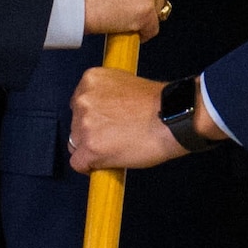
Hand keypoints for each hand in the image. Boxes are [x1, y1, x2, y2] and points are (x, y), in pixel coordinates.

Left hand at [69, 68, 185, 171]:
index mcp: (90, 79)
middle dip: (91, 132)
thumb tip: (102, 112)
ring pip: (76, 145)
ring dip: (92, 149)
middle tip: (114, 136)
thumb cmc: (158, 103)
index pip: (78, 104)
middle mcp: (83, 100)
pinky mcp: (89, 148)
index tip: (104, 123)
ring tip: (117, 148)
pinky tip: (107, 163)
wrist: (172, 118)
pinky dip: (91, 167)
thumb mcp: (127, 84)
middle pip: (75, 125)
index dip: (93, 118)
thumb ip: (107, 95)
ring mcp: (84, 125)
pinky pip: (78, 164)